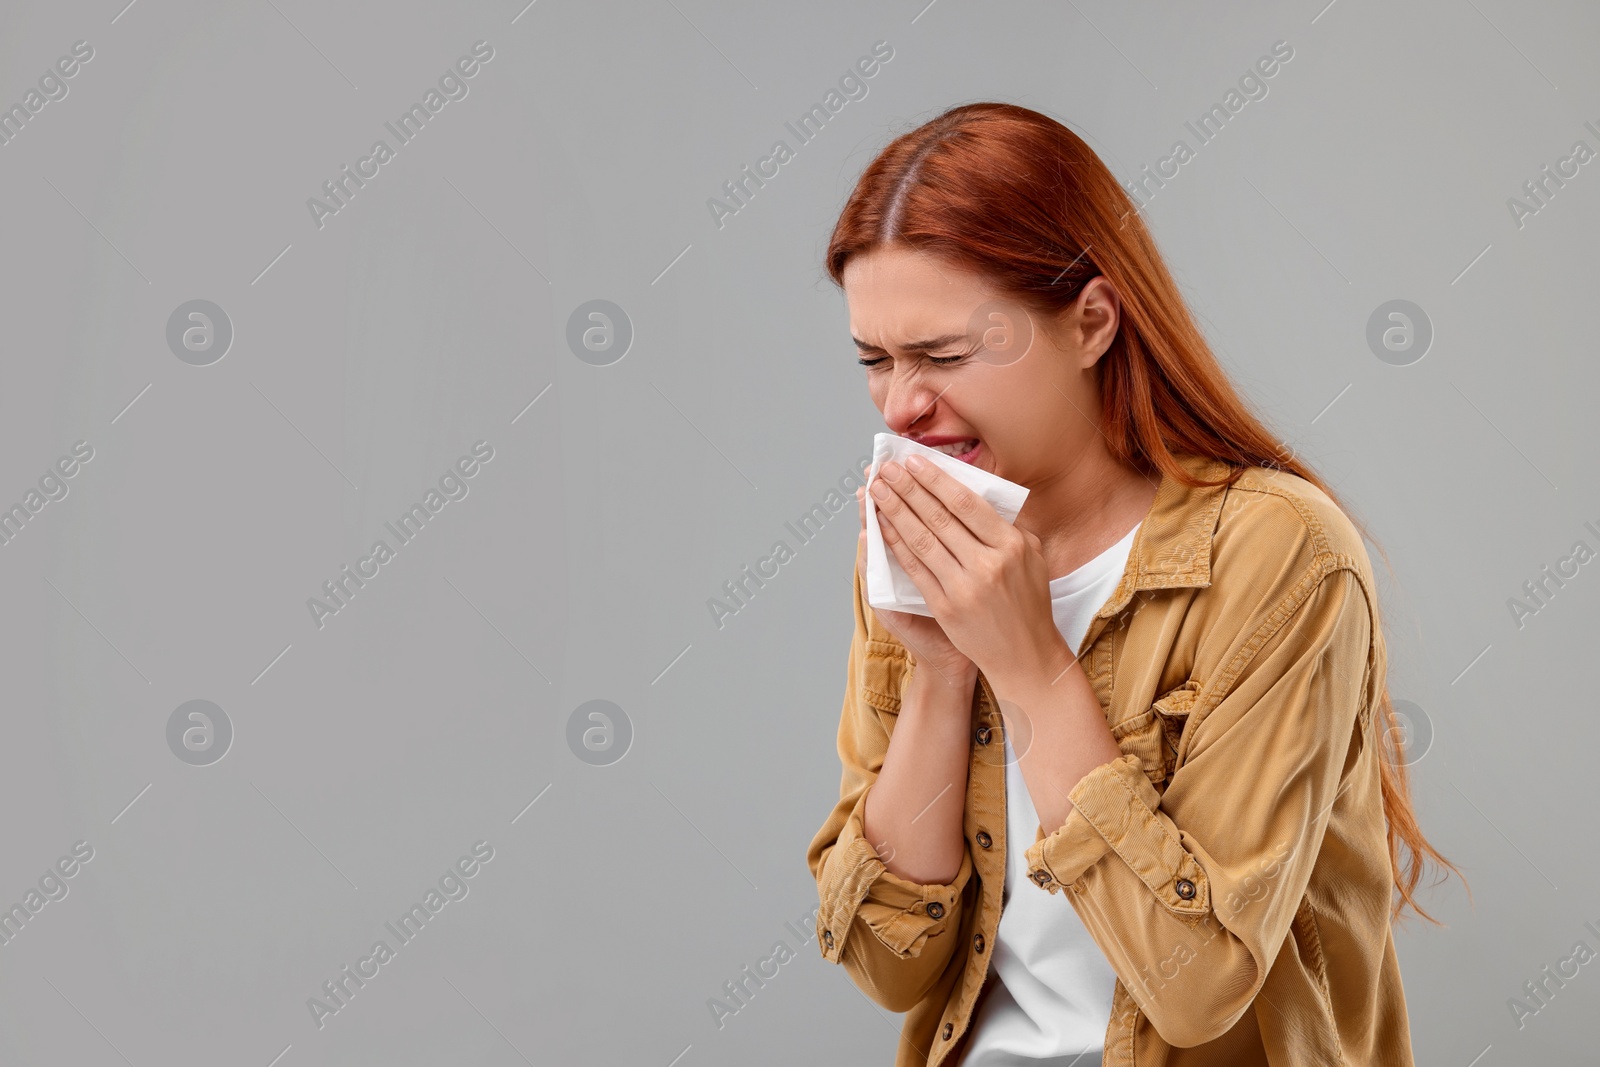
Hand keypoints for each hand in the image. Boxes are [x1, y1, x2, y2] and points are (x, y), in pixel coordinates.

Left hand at [866, 456, 1072, 696]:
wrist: (1024, 656)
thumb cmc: (1028, 601)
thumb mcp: (1031, 557)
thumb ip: (1006, 526)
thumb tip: (971, 494)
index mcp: (1011, 545)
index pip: (966, 503)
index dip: (935, 479)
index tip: (912, 461)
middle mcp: (987, 564)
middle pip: (938, 517)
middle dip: (907, 489)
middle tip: (884, 468)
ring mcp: (964, 587)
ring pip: (921, 540)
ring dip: (893, 511)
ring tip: (876, 490)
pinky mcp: (945, 607)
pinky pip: (914, 569)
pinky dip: (895, 545)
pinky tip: (879, 527)